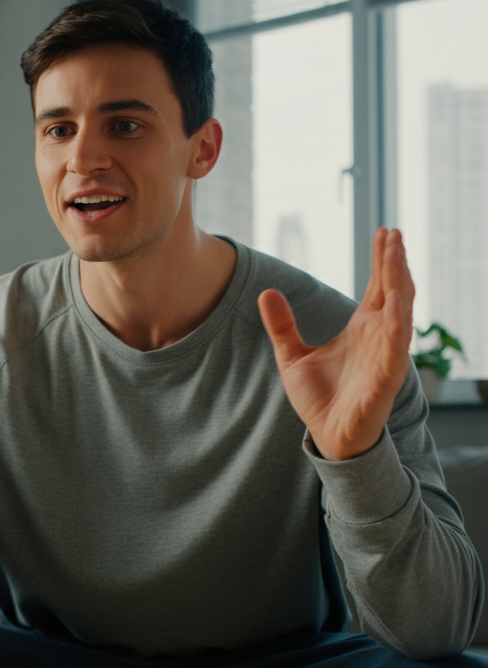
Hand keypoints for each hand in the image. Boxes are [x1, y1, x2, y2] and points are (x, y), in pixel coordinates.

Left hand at [257, 227, 414, 460]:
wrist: (328, 436)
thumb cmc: (319, 397)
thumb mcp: (292, 356)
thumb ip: (281, 326)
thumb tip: (266, 292)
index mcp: (363, 328)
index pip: (378, 286)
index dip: (382, 260)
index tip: (384, 231)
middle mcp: (380, 336)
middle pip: (393, 291)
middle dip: (395, 262)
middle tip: (394, 232)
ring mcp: (387, 355)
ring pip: (400, 312)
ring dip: (400, 283)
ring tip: (397, 254)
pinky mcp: (387, 377)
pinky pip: (397, 346)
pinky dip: (398, 322)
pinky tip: (398, 301)